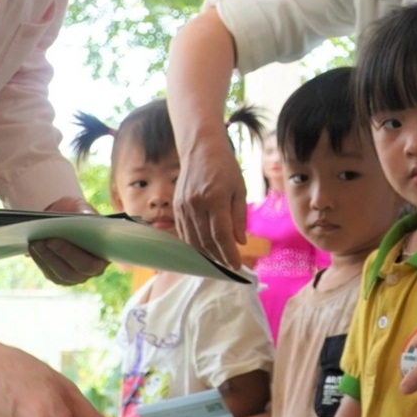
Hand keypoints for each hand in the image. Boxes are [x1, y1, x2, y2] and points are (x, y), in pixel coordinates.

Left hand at [28, 196, 109, 284]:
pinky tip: (32, 249)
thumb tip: (85, 217)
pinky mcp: (62, 277)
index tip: (53, 240)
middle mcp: (93, 270)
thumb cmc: (77, 213)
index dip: (71, 254)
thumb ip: (85, 212)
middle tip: (41, 241)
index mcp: (105, 254)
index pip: (91, 264)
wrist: (66, 219)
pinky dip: (40, 262)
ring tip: (34, 243)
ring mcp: (77, 276)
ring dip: (45, 259)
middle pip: (73, 273)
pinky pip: (51, 274)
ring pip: (60, 276)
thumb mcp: (82, 208)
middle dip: (55, 256)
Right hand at [174, 138, 249, 269]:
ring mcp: (183, 206)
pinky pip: (183, 232)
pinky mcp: (176, 207)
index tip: (237, 266)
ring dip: (206, 254)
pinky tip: (203, 249)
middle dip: (219, 257)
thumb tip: (240, 242)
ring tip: (218, 260)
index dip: (229, 254)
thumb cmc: (226, 168)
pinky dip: (193, 244)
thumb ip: (239, 217)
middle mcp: (196, 204)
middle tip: (229, 265)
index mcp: (215, 198)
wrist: (201, 149)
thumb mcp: (240, 189)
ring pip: (193, 240)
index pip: (221, 235)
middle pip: (206, 241)